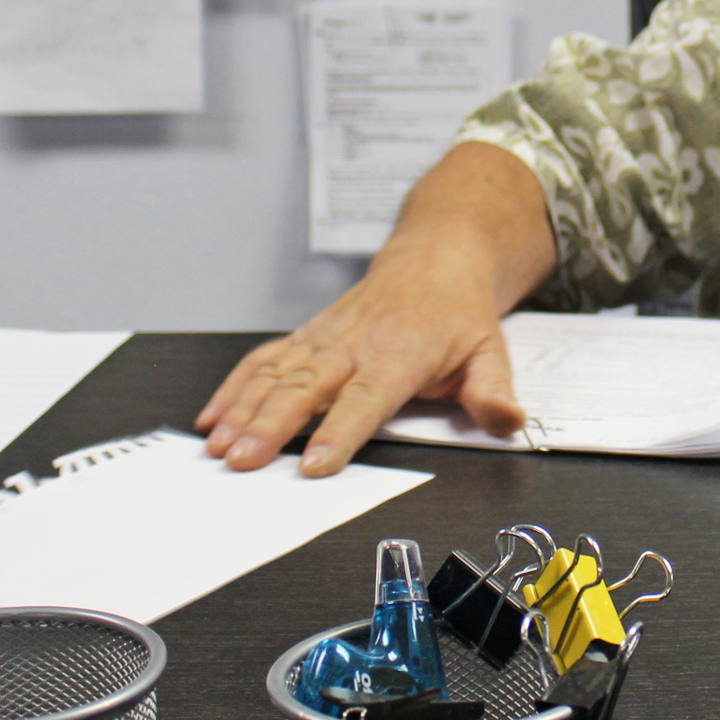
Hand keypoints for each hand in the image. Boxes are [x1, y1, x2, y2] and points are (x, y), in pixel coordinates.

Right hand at [196, 142, 553, 476]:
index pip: (366, 398)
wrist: (434, 256)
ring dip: (243, 411)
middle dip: (270, 426)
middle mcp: (353, 345)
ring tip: (219, 446)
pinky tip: (211, 417)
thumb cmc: (458, 311)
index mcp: (400, 353)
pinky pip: (262, 361)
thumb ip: (492, 391)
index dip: (339, 431)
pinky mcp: (305, 338)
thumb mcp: (491, 350)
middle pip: (306, 389)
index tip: (314, 463)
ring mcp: (323, 340)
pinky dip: (233, 387)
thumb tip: (508, 420)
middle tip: (243, 460)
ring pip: (276, 375)